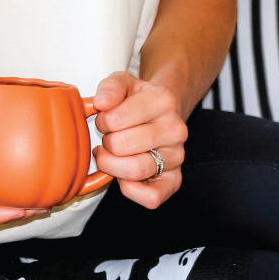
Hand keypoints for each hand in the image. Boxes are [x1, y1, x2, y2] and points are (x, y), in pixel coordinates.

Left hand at [92, 71, 187, 209]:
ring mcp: (177, 156)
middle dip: (106, 143)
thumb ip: (110, 87)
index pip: (115, 118)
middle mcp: (175, 129)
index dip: (102, 121)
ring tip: (111, 156)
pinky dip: (130, 190)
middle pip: (121, 145)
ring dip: (112, 166)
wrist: (160, 113)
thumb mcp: (123, 82)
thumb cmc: (136, 100)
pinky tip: (123, 176)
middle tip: (108, 138)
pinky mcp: (174, 180)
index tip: (106, 119)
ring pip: (134, 170)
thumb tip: (101, 103)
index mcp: (163, 100)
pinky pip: (151, 197)